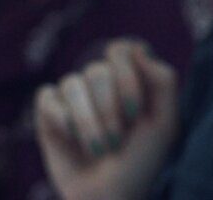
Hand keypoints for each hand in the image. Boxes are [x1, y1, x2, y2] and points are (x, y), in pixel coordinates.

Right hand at [35, 40, 178, 199]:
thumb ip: (163, 80)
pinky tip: (71, 138)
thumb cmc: (141, 165)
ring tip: (99, 150)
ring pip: (72, 83)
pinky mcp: (49, 113)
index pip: (122, 50)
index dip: (126, 78)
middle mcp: (101, 82)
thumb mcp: (165, 125)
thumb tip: (138, 47)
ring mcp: (74, 96)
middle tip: (117, 142)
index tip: (135, 112)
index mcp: (129, 78)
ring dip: (88, 122)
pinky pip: (47, 97)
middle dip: (109, 111)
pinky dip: (61, 119)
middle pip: (97, 70)